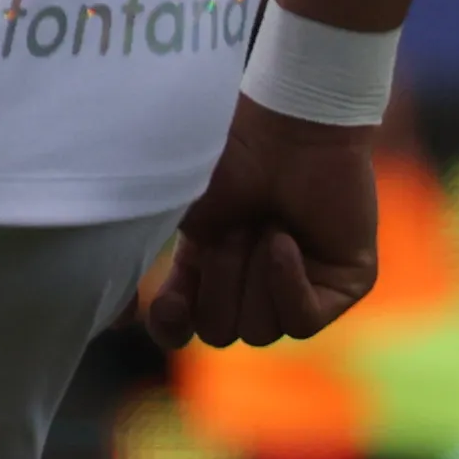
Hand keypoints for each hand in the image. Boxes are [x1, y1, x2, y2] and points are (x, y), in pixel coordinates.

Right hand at [141, 102, 382, 349]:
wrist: (289, 127)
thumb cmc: (227, 158)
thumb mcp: (175, 212)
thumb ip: (147, 259)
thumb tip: (118, 320)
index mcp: (206, 269)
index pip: (182, 329)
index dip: (172, 325)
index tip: (172, 301)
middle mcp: (252, 284)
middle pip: (221, 332)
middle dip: (220, 282)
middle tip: (231, 229)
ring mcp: (300, 288)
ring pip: (262, 332)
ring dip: (252, 275)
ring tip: (263, 225)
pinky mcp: (341, 284)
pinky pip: (303, 320)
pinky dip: (287, 282)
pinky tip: (283, 239)